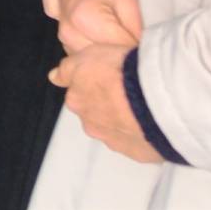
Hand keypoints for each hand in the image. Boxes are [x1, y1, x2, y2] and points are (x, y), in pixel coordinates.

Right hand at [42, 0, 142, 53]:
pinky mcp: (65, 41)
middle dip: (123, 58)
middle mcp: (68, 33)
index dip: (136, 51)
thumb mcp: (128, 1)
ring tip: (124, 44)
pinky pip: (86, 58)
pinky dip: (100, 55)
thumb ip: (135, 32)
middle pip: (104, 61)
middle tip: (139, 49)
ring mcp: (63, 39)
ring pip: (94, 63)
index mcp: (83, 20)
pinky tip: (110, 43)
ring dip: (110, 58)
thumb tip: (143, 57)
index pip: (119, 51)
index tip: (148, 49)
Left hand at [49, 43, 162, 163]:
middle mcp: (91, 124)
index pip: (78, 95)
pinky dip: (144, 135)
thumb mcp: (88, 56)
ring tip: (146, 107)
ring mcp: (114, 141)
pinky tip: (157, 123)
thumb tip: (54, 77)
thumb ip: (68, 69)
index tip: (108, 80)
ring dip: (126, 121)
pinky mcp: (137, 153)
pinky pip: (139, 143)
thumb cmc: (120, 72)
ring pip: (116, 130)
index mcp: (76, 100)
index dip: (93, 86)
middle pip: (96, 115)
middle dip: (108, 106)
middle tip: (128, 93)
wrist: (154, 99)